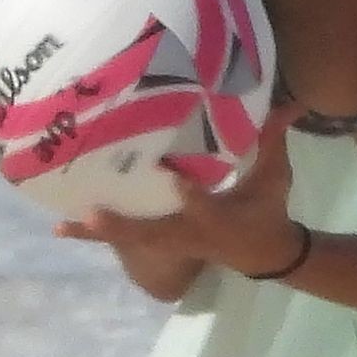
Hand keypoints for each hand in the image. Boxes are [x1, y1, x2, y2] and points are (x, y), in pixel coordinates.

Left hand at [58, 107, 302, 283]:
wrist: (264, 255)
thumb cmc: (268, 211)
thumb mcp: (276, 177)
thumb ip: (274, 139)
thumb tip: (292, 102)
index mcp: (219, 218)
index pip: (202, 206)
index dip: (189, 194)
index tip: (174, 179)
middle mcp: (189, 234)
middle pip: (151, 234)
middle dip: (122, 227)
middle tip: (91, 214)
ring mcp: (173, 243)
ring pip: (132, 242)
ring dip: (99, 234)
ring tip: (64, 226)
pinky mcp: (163, 244)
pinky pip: (126, 242)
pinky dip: (97, 234)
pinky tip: (65, 226)